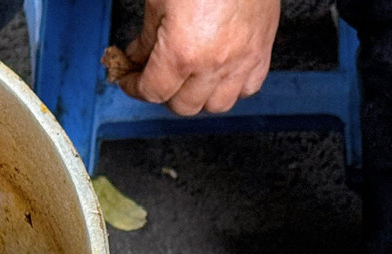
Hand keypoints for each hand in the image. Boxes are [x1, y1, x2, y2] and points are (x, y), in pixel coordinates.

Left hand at [117, 0, 280, 115]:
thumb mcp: (158, 1)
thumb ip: (146, 38)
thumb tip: (138, 58)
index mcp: (183, 52)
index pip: (152, 91)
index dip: (134, 87)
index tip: (129, 80)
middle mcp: (214, 63)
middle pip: (184, 105)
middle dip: (165, 93)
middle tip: (156, 74)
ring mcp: (242, 59)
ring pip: (217, 105)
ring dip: (199, 96)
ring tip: (188, 77)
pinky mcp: (262, 50)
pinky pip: (248, 87)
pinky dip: (232, 86)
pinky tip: (219, 71)